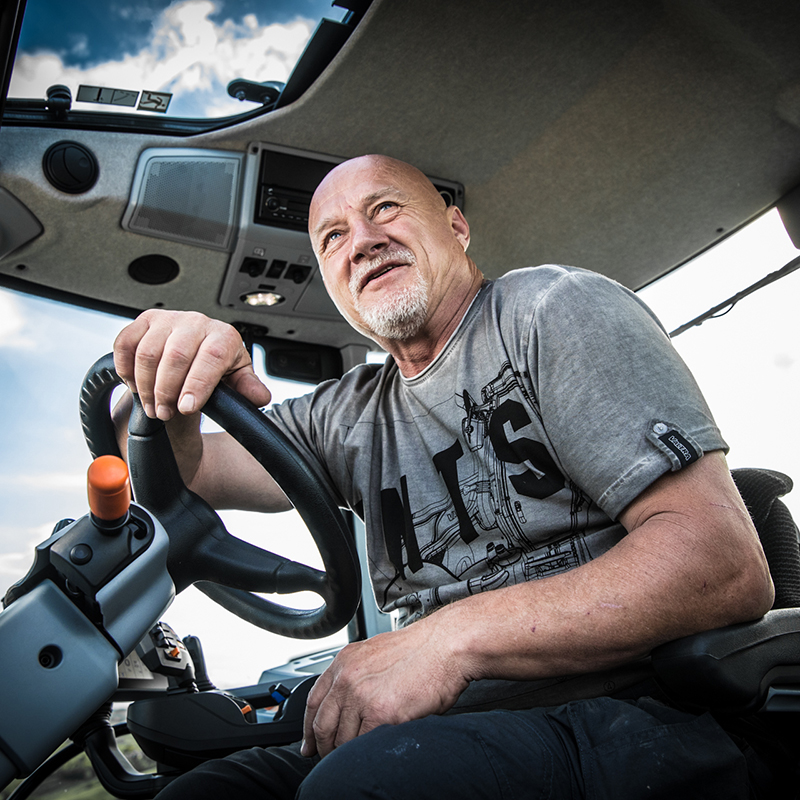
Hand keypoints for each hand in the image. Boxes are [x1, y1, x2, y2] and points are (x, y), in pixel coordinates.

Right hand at [113, 310, 270, 419]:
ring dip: (146, 386)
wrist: (196, 355)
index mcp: (223, 335)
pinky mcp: (144, 321)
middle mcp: (197, 322)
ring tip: (153, 406)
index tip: (186, 407)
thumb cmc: (217, 367)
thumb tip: (260, 397)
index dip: (197, 384)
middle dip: (167, 391)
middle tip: (165, 414)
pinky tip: (136, 386)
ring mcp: (168, 319)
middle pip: (176, 356)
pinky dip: (126, 369)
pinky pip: (125, 344)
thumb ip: (247, 388)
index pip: (210, 357)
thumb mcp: (236, 379)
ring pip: (148, 353)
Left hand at [301, 619, 469, 757]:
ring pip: (341, 738)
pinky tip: (371, 751)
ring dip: (346, 751)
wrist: (446, 645)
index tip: (310, 741)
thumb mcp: (376, 653)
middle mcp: (348, 677)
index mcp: (345, 661)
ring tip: (355, 755)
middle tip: (328, 756)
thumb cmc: (421, 649)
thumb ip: (357, 674)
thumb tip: (347, 701)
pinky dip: (365, 752)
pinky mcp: (381, 713)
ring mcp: (362, 696)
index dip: (309, 727)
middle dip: (323, 746)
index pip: (313, 701)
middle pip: (322, 724)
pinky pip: (362, 743)